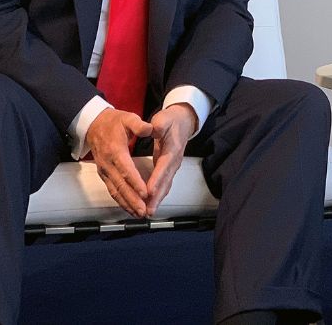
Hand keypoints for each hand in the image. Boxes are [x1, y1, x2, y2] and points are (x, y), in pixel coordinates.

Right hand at [85, 108, 152, 217]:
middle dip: (133, 199)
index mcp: (115, 150)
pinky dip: (121, 202)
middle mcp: (108, 164)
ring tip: (139, 215)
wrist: (94, 125)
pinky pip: (112, 191)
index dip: (135, 182)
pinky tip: (130, 210)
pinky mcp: (104, 175)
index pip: (126, 169)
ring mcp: (105, 171)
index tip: (145, 192)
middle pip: (121, 185)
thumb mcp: (127, 118)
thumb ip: (138, 124)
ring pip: (116, 191)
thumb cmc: (113, 122)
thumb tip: (149, 129)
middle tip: (144, 210)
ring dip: (127, 204)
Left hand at [144, 103, 196, 217]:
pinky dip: (157, 196)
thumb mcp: (164, 118)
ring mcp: (172, 167)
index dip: (156, 179)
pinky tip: (150, 204)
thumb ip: (158, 124)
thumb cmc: (172, 120)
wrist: (183, 122)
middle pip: (166, 182)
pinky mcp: (169, 170)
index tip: (149, 191)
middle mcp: (174, 161)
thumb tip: (153, 129)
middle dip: (157, 197)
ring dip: (157, 200)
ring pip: (165, 186)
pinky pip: (164, 185)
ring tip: (148, 213)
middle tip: (148, 211)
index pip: (163, 167)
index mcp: (172, 149)